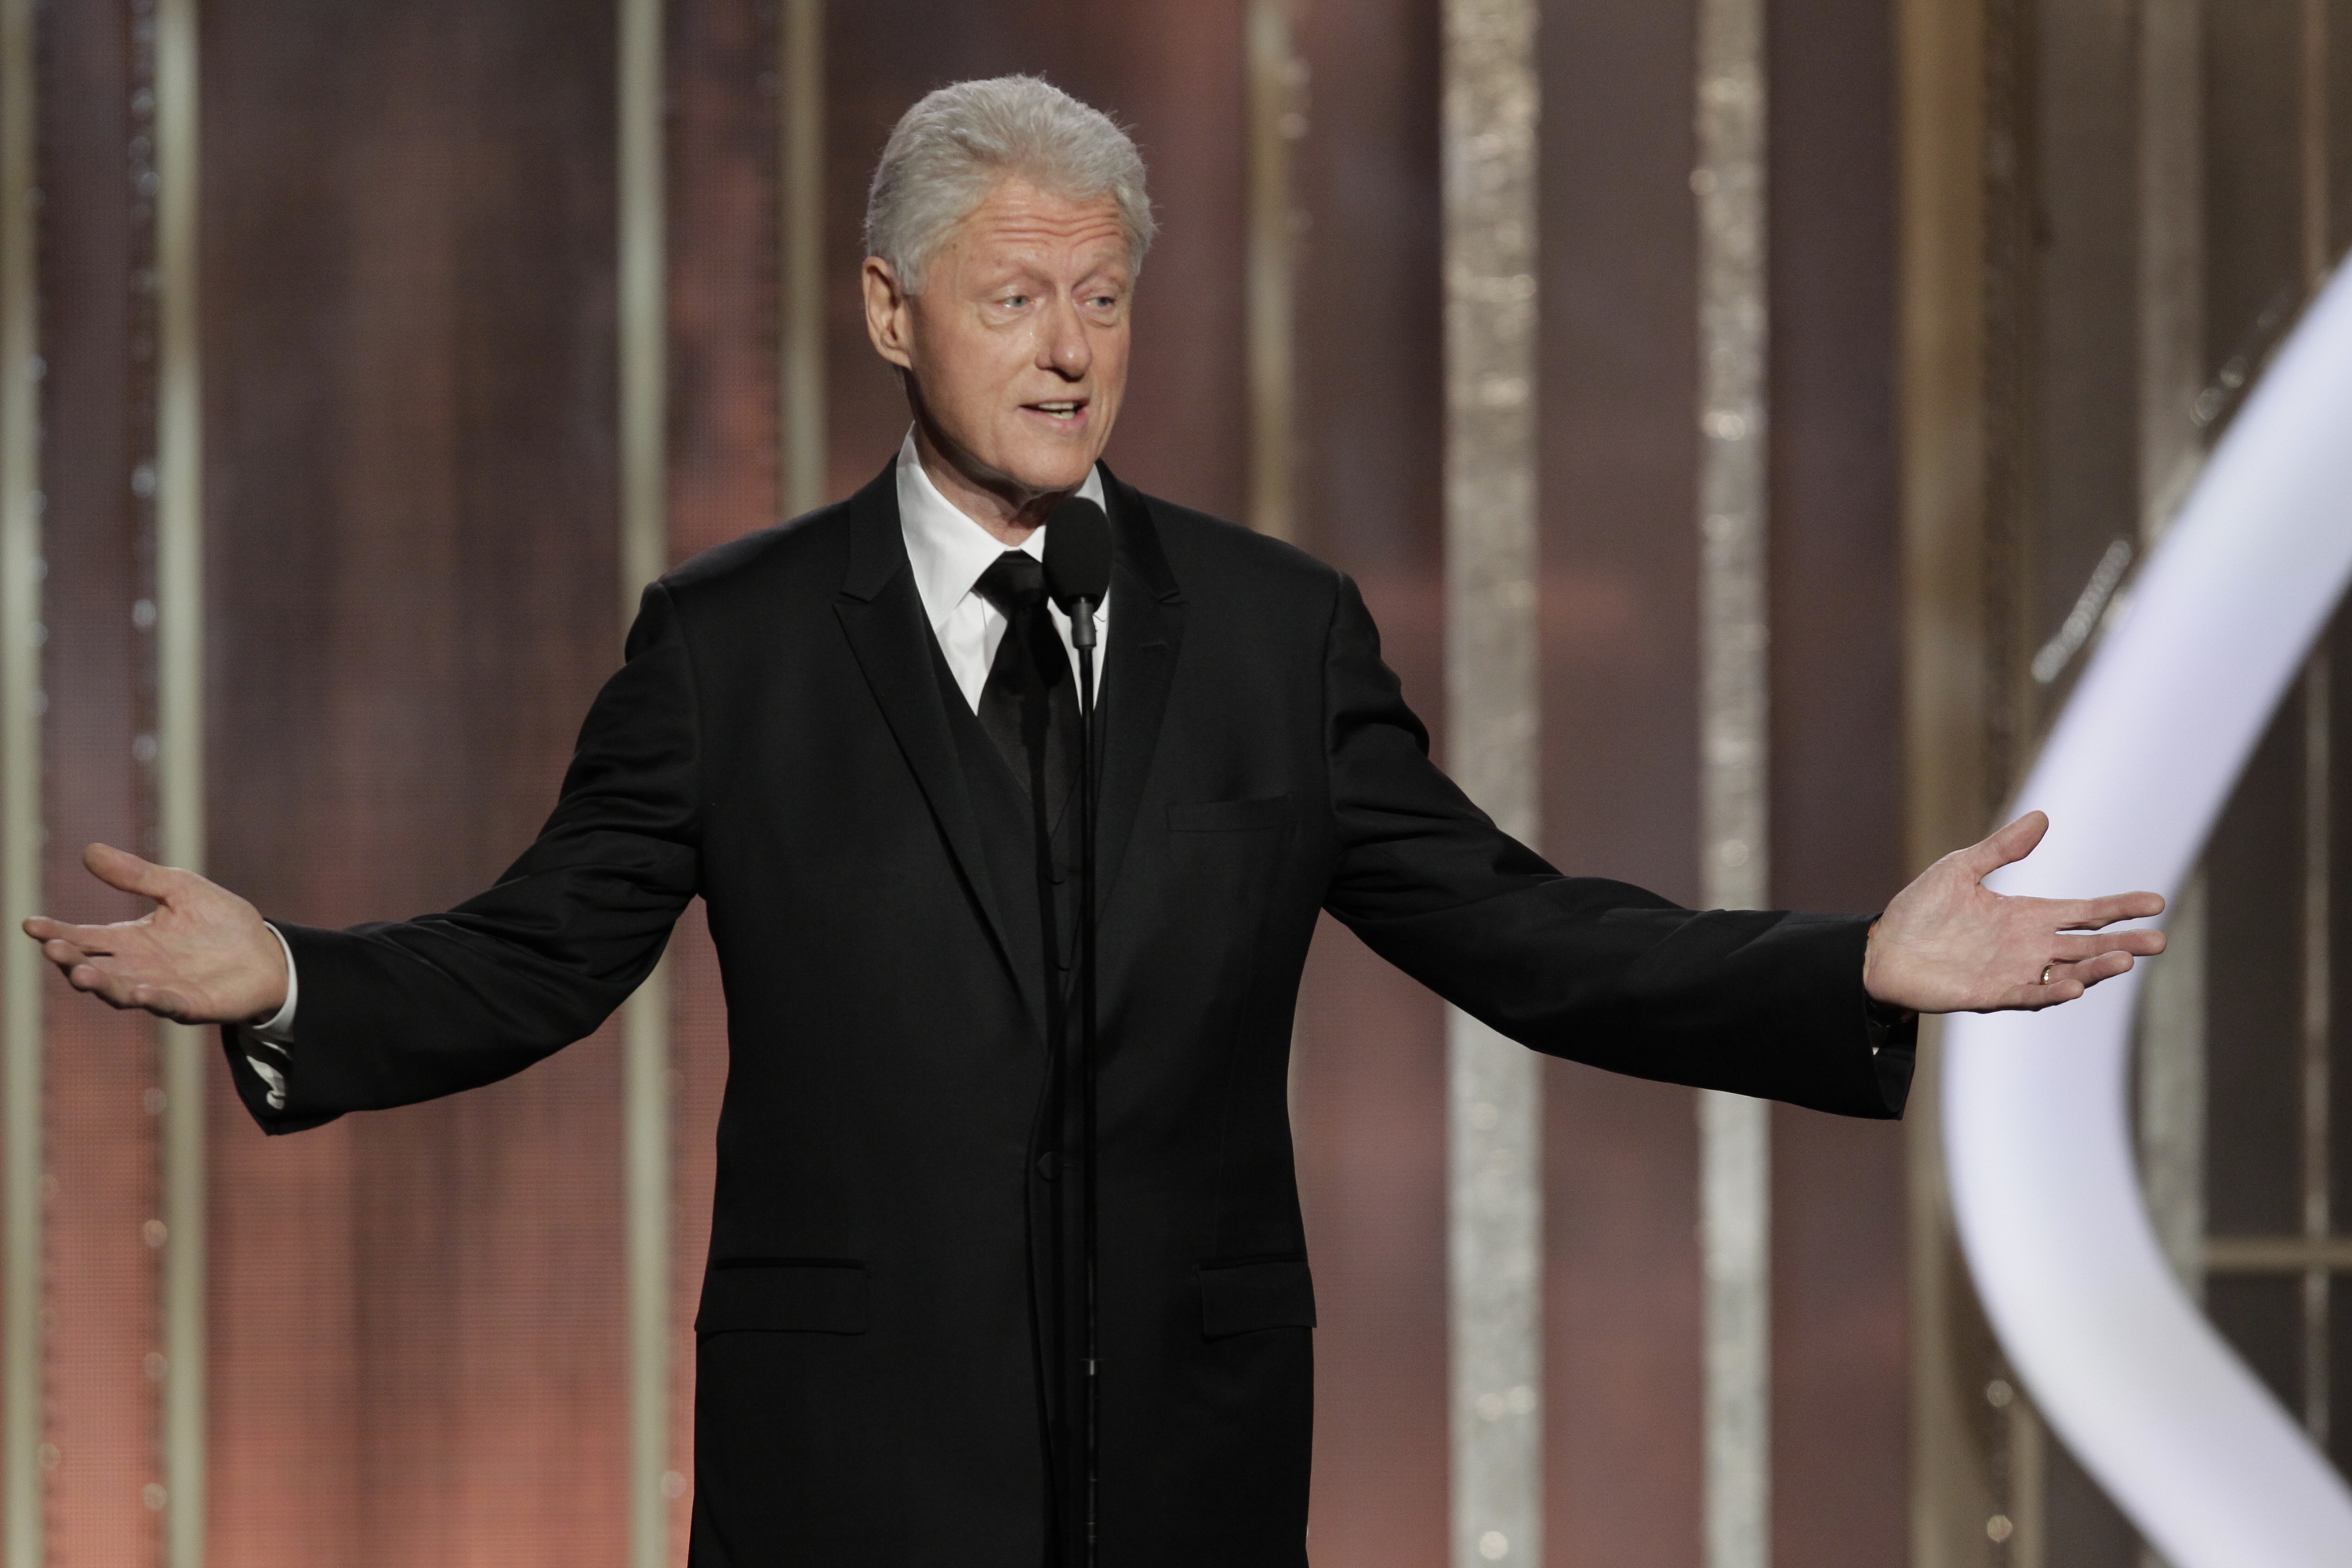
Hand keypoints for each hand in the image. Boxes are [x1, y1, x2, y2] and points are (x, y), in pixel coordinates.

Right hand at [22, 843, 288, 1024]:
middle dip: (71, 960)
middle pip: (94, 966)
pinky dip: (150, 999)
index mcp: (131, 940)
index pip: (85, 936)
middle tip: (52, 948)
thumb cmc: (220, 922)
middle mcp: (138, 967)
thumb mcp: (179, 889)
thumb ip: (137, 876)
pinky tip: (137, 991)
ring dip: (101, 983)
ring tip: (82, 973)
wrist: (267, 952)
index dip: (56, 932)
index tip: (30, 924)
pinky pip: (166, 1005)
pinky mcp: (190, 1005)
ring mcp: (161, 989)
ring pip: (120, 991)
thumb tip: (89, 850)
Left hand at [1863, 811, 2165, 1013]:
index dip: (2119, 907)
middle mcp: (2027, 946)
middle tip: (2159, 940)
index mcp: (2026, 916)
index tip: (2157, 902)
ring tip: (2125, 959)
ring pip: (2066, 972)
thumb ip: (2003, 848)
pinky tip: (2073, 986)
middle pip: (2086, 945)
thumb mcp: (1961, 868)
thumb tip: (2043, 817)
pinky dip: (2050, 991)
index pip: (2084, 912)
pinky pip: (2027, 994)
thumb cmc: (1920, 910)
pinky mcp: (1989, 993)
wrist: (1881, 947)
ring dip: (2095, 968)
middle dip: (2123, 942)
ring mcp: (2012, 971)